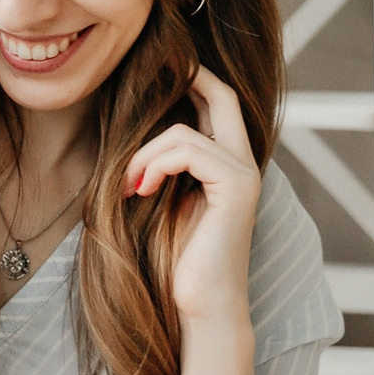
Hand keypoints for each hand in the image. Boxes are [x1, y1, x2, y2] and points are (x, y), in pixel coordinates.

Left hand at [126, 63, 261, 331]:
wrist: (200, 306)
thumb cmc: (177, 261)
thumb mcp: (165, 200)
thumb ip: (165, 166)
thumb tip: (136, 131)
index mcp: (229, 164)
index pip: (219, 103)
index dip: (195, 79)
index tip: (158, 70)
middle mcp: (244, 163)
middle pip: (223, 96)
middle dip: (188, 75)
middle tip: (151, 68)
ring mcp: (244, 175)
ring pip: (184, 133)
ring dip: (143, 156)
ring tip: (129, 186)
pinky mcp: (236, 188)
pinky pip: (188, 151)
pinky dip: (155, 166)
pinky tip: (140, 191)